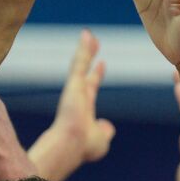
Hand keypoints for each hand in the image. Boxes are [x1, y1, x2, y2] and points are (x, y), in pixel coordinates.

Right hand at [28, 29, 116, 179]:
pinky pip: (80, 61)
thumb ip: (104, 131)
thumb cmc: (84, 146)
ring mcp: (75, 89)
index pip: (91, 87)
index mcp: (84, 109)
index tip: (102, 64)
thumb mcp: (100, 139)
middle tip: (93, 41)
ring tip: (89, 33)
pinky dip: (84, 49)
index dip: (96, 75)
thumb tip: (108, 127)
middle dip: (89, 55)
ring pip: (81, 63)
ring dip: (86, 48)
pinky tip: (88, 35)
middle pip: (85, 70)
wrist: (71, 145)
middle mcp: (78, 96)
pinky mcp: (74, 83)